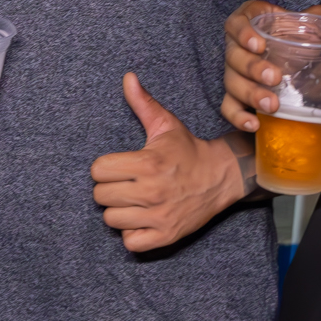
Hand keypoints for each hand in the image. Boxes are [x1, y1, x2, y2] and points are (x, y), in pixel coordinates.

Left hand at [93, 73, 251, 252]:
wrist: (222, 177)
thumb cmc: (188, 150)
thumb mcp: (166, 125)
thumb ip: (143, 103)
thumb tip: (127, 77)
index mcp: (148, 163)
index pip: (98, 171)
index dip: (104, 168)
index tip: (119, 167)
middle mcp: (152, 191)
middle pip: (100, 196)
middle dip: (110, 189)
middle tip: (127, 184)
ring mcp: (160, 216)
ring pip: (111, 220)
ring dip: (119, 212)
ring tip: (135, 201)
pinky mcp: (166, 236)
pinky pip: (130, 243)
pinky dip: (132, 234)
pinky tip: (142, 219)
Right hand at [222, 1, 320, 131]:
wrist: (294, 51)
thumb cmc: (298, 33)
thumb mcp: (315, 24)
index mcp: (252, 23)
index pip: (236, 23)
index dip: (242, 33)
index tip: (259, 44)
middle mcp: (238, 47)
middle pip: (233, 57)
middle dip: (252, 68)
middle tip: (275, 78)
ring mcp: (235, 72)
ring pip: (231, 83)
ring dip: (249, 94)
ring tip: (272, 105)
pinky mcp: (237, 94)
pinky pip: (229, 106)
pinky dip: (238, 116)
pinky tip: (254, 125)